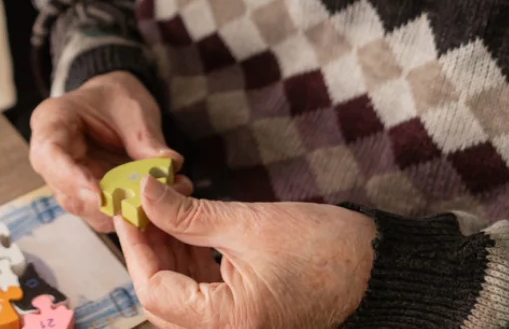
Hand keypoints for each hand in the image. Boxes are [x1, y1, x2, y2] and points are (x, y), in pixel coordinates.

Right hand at [28, 72, 192, 231]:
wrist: (114, 102)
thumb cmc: (115, 97)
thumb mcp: (132, 109)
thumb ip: (145, 138)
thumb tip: (170, 164)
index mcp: (52, 123)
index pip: (49, 155)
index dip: (70, 178)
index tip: (99, 195)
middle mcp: (52, 157)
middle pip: (65, 190)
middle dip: (102, 203)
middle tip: (136, 207)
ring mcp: (68, 179)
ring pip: (84, 207)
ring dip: (117, 211)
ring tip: (152, 205)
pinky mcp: (86, 194)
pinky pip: (102, 211)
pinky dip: (126, 212)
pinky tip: (150, 208)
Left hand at [116, 179, 375, 328]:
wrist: (381, 273)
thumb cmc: (328, 250)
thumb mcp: (248, 223)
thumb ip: (188, 215)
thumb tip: (144, 193)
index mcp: (231, 324)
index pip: (155, 293)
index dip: (136, 247)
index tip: (127, 208)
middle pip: (164, 303)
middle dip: (149, 252)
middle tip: (142, 207)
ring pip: (180, 303)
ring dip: (168, 259)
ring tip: (164, 212)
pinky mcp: (247, 326)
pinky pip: (204, 303)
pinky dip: (190, 270)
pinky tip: (187, 233)